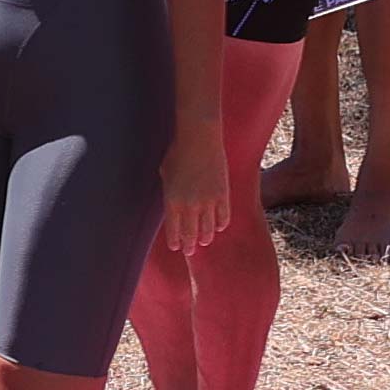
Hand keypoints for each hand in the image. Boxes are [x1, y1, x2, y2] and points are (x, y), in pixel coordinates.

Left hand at [162, 117, 228, 253]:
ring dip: (206, 236)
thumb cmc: (177, 153)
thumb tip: (172, 202)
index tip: (176, 247)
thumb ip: (169, 192)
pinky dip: (222, 223)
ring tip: (204, 241)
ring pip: (208, 227)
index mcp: (172, 202)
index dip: (176, 241)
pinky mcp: (223, 193)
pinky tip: (219, 227)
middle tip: (190, 251)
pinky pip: (224, 215)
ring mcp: (208, 200)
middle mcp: (190, 205)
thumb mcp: (164, 175)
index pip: (174, 230)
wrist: (199, 139)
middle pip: (191, 233)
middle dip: (190, 244)